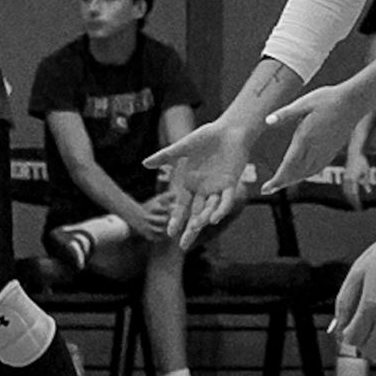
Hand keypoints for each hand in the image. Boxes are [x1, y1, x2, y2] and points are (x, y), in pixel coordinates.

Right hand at [146, 119, 251, 247]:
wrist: (229, 130)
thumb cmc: (207, 137)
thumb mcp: (183, 147)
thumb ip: (165, 156)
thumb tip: (144, 164)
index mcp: (191, 184)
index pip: (182, 207)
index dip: (177, 220)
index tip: (170, 233)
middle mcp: (204, 189)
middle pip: (196, 214)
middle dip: (190, 230)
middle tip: (183, 246)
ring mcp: (218, 188)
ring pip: (210, 209)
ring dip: (203, 219)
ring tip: (195, 229)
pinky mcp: (230, 183)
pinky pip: (225, 200)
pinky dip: (220, 209)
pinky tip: (214, 218)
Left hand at [261, 83, 368, 196]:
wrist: (353, 102)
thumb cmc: (328, 99)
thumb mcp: (303, 103)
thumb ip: (285, 113)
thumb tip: (267, 120)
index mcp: (305, 138)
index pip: (288, 165)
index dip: (277, 180)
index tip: (266, 189)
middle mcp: (315, 149)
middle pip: (296, 173)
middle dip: (281, 183)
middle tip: (267, 189)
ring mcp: (325, 151)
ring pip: (306, 173)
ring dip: (292, 180)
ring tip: (281, 183)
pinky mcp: (332, 150)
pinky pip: (316, 168)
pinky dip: (305, 175)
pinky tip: (301, 174)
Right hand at [340, 148, 375, 209]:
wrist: (354, 153)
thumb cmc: (362, 162)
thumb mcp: (367, 172)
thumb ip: (366, 182)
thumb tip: (368, 190)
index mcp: (353, 179)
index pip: (355, 194)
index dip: (357, 202)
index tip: (360, 207)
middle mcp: (348, 179)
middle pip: (349, 195)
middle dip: (353, 202)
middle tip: (358, 208)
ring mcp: (345, 178)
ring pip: (345, 192)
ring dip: (349, 198)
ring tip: (354, 204)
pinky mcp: (344, 176)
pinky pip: (345, 188)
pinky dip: (347, 193)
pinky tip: (351, 197)